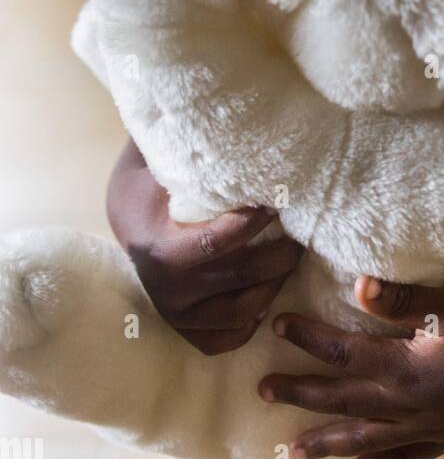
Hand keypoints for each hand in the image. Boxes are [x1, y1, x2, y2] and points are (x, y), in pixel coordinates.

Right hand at [107, 139, 302, 354]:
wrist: (127, 216)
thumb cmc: (153, 181)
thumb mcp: (160, 159)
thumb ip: (191, 149)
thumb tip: (235, 119)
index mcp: (160, 247)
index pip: (216, 242)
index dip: (254, 222)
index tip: (279, 202)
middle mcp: (167, 289)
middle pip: (240, 278)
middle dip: (280, 254)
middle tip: (302, 232)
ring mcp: (175, 313)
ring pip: (240, 312)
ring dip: (274, 286)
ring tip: (291, 258)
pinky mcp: (184, 329)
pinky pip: (224, 340)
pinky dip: (250, 323)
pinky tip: (266, 293)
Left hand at [258, 277, 443, 457]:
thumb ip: (400, 299)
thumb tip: (358, 285)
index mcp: (403, 368)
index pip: (342, 354)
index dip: (308, 338)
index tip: (278, 325)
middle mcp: (406, 405)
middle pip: (342, 401)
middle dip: (300, 394)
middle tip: (264, 389)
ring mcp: (423, 427)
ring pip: (364, 440)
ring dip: (326, 442)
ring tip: (295, 451)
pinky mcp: (442, 438)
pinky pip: (400, 458)